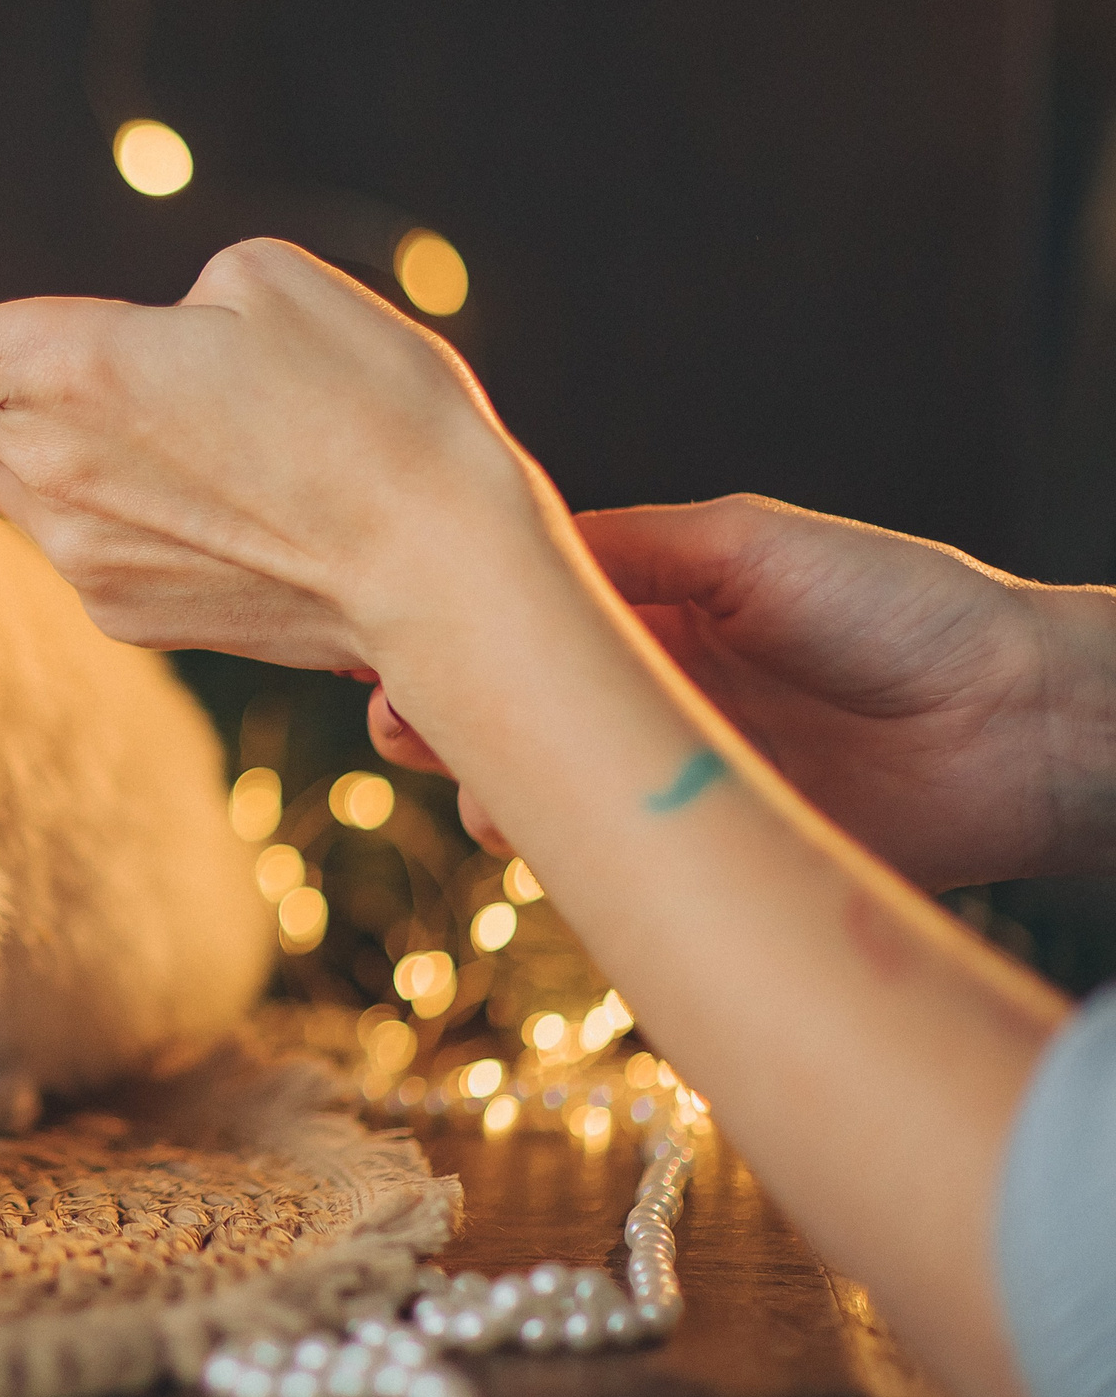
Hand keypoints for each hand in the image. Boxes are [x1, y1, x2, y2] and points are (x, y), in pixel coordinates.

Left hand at [0, 240, 547, 671]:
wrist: (449, 570)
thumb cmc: (376, 409)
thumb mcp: (270, 288)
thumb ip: (157, 309)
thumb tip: (119, 364)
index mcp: (70, 363)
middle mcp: (48, 467)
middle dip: (19, 387)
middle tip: (147, 387)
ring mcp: (80, 552)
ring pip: (35, 474)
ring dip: (91, 449)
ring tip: (227, 452)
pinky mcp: (122, 610)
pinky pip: (88, 533)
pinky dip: (135, 510)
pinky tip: (235, 511)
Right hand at [371, 494, 1115, 888]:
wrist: (1016, 720)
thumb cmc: (896, 605)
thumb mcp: (741, 545)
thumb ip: (622, 550)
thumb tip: (500, 559)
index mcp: (651, 610)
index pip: (522, 620)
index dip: (450, 630)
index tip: (381, 640)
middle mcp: (647, 695)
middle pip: (515, 708)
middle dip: (440, 713)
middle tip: (395, 721)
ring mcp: (670, 776)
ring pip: (546, 786)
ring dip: (488, 784)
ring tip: (466, 781)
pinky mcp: (703, 849)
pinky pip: (607, 851)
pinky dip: (555, 843)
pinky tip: (523, 828)